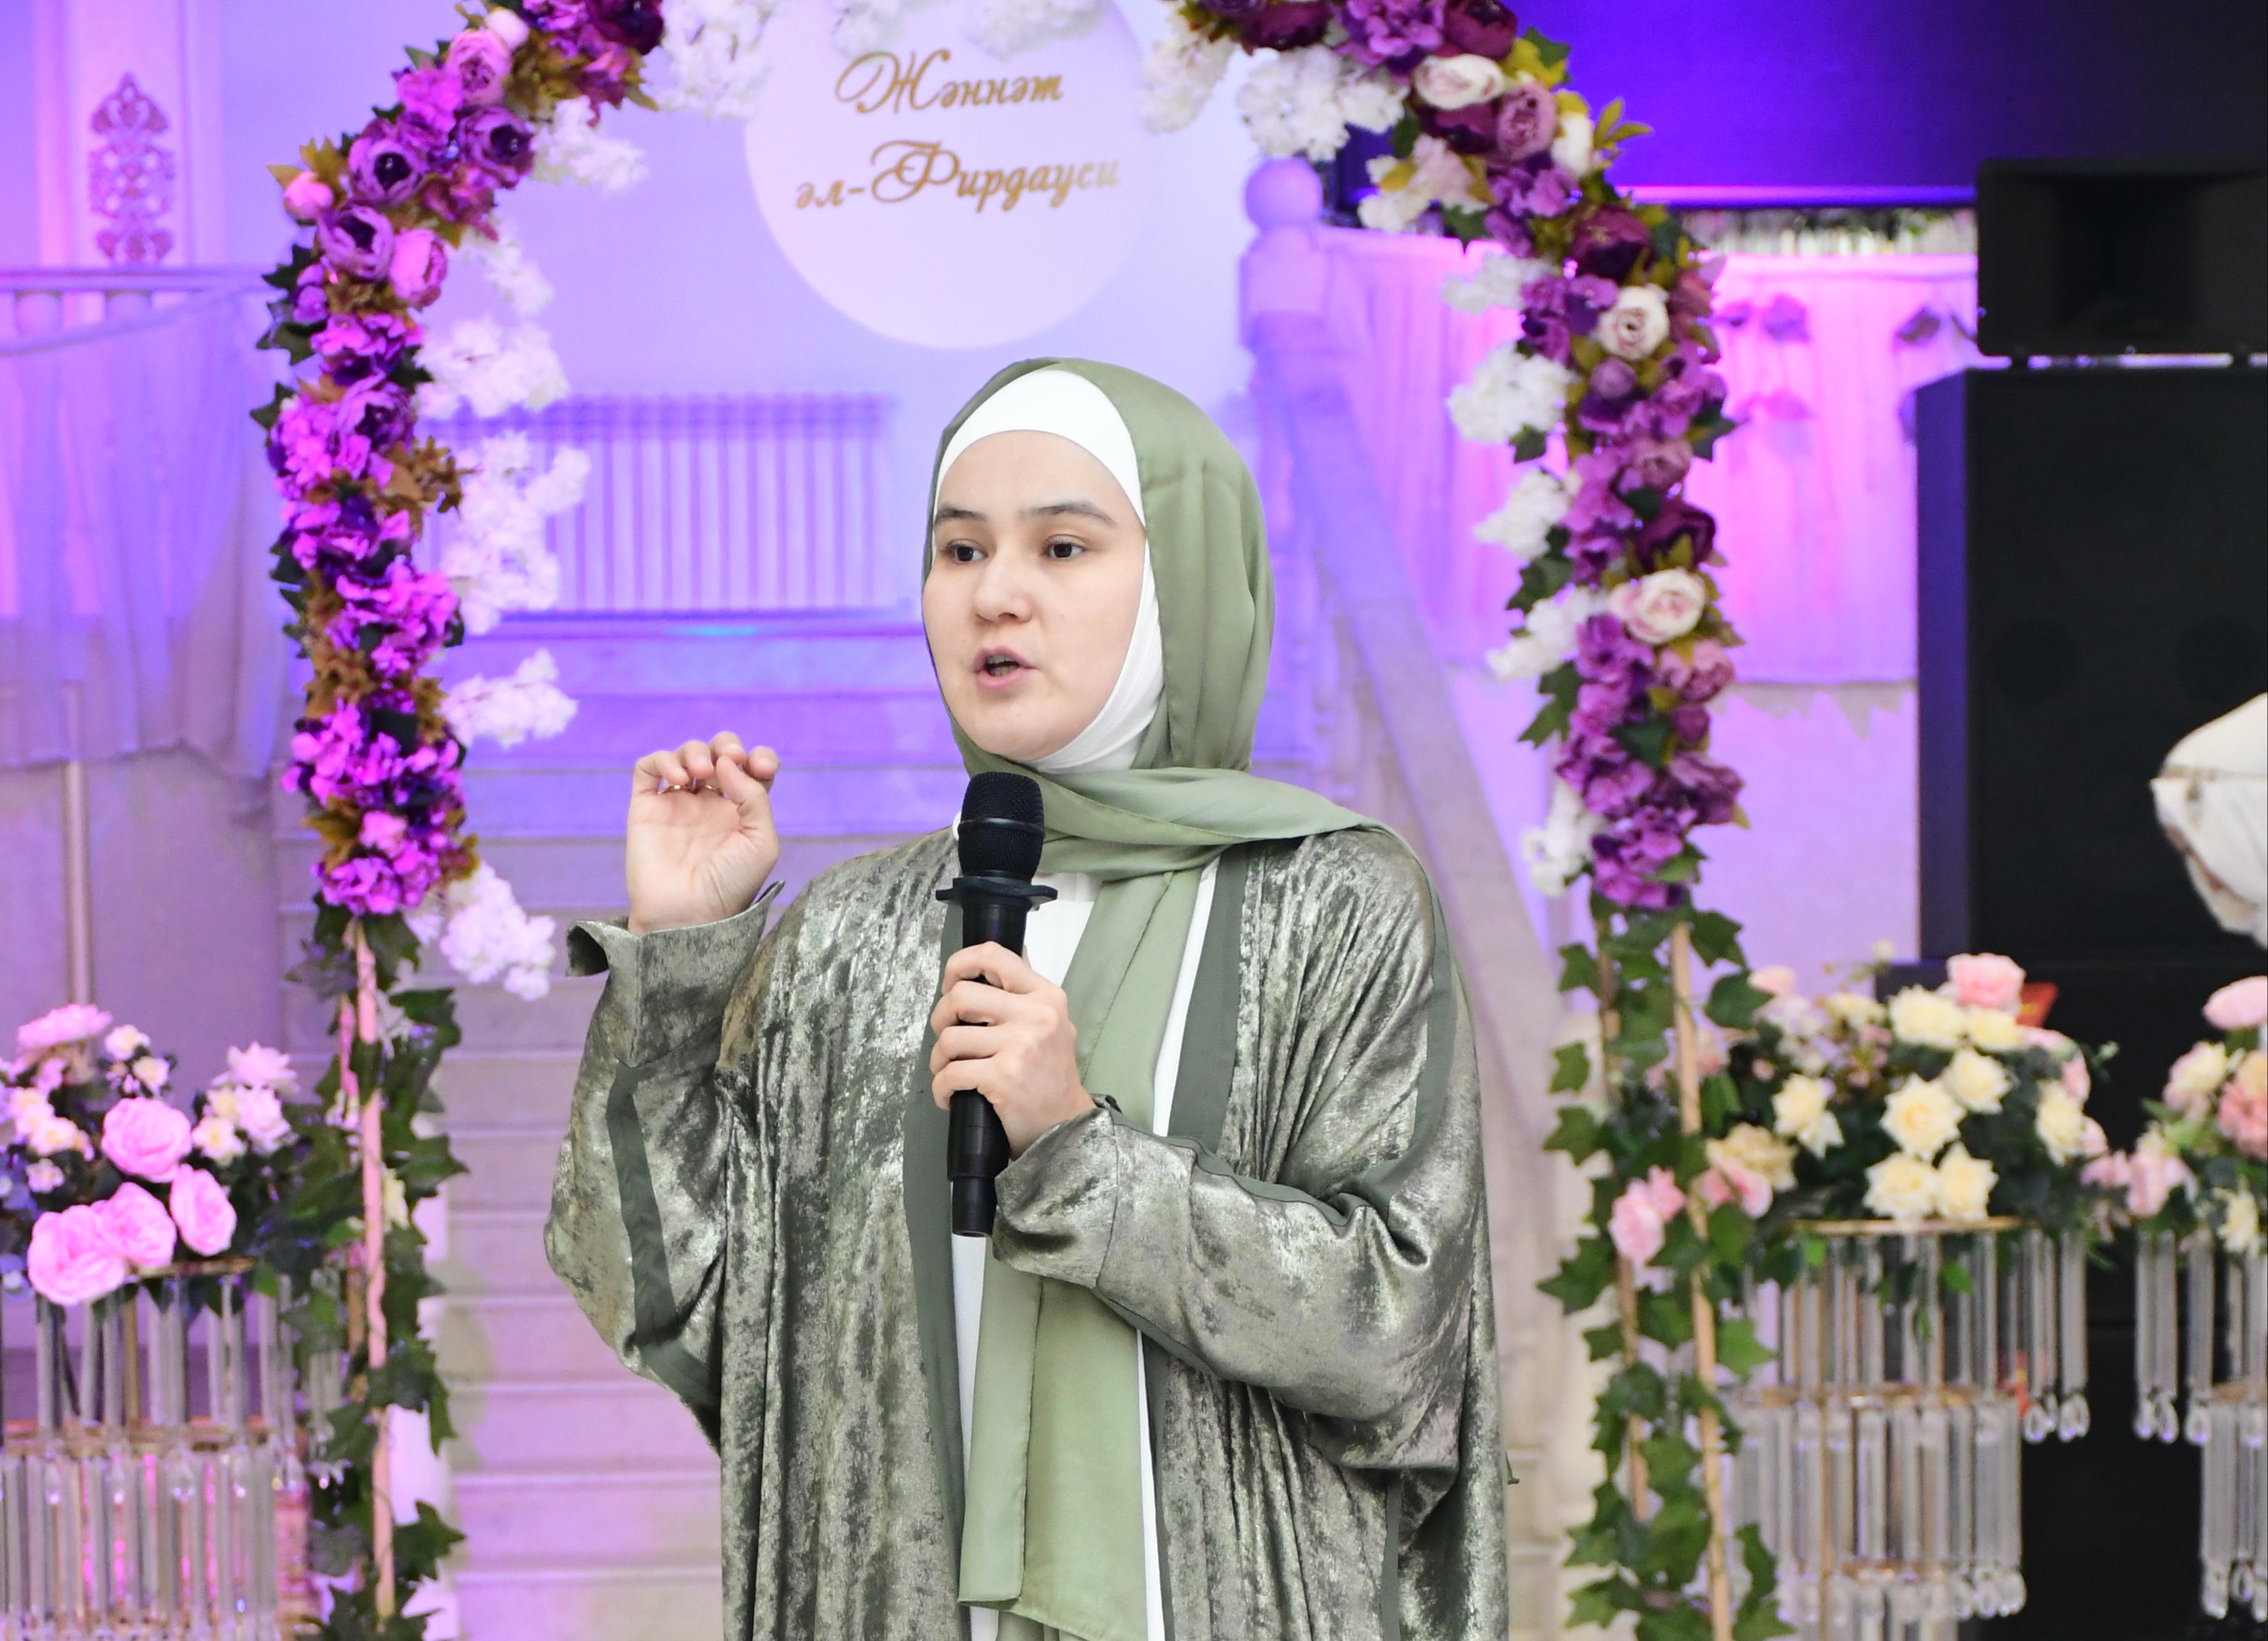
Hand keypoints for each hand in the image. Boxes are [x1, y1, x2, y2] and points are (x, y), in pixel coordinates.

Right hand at [626, 733, 780, 933]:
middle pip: (719, 753)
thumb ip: (755, 797)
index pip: (753, 768)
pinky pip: (648, 769)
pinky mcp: (646, 808)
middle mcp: (710, 803)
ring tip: (701, 771)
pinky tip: (679, 780)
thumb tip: (728, 763)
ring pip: (685, 754)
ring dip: (695, 750)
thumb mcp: (762, 843)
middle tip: (728, 759)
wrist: (688, 914)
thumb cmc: (731, 885)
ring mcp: (677, 804)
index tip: (761, 767)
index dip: (759, 757)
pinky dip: (662, 761)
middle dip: (726, 744)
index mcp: (742, 811)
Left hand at [928, 944, 1092, 1155]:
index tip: (950, 985)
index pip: (994, 955)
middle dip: (940, 1018)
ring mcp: (1019, 1045)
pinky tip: (950, 1096)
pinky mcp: (1002, 1076)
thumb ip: (1023, 993)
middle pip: (960, 996)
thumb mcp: (1051, 1023)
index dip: (960, 964)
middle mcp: (1035, 1015)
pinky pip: (950, 1074)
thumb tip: (994, 958)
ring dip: (939, 1059)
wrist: (1066, 1124)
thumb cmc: (1051, 1074)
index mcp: (1045, 995)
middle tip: (948, 1038)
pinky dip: (941, 1088)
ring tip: (949, 1071)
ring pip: (949, 1038)